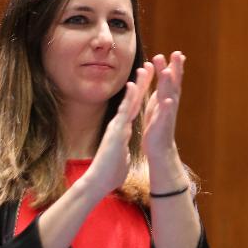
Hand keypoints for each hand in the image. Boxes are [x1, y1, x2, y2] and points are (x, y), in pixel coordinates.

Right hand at [86, 63, 153, 195]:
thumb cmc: (110, 171)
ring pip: (129, 102)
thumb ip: (122, 147)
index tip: (148, 80)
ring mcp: (117, 126)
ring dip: (136, 85)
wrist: (98, 182)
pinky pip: (124, 113)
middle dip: (142, 83)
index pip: (135, 108)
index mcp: (122, 129)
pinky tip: (132, 86)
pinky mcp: (116, 131)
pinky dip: (128, 100)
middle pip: (133, 100)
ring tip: (143, 69)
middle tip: (149, 66)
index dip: (141, 94)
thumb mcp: (121, 155)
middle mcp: (119, 124)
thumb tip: (123, 146)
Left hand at [143, 52, 185, 162]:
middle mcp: (170, 103)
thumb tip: (160, 68)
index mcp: (167, 97)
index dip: (174, 66)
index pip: (172, 79)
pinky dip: (166, 107)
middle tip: (176, 54)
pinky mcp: (161, 125)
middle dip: (175, 69)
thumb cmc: (157, 124)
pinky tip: (167, 100)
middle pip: (174, 83)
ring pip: (169, 95)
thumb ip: (160, 86)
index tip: (176, 53)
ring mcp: (167, 113)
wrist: (160, 148)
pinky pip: (164, 115)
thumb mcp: (158, 101)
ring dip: (168, 83)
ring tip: (167, 71)